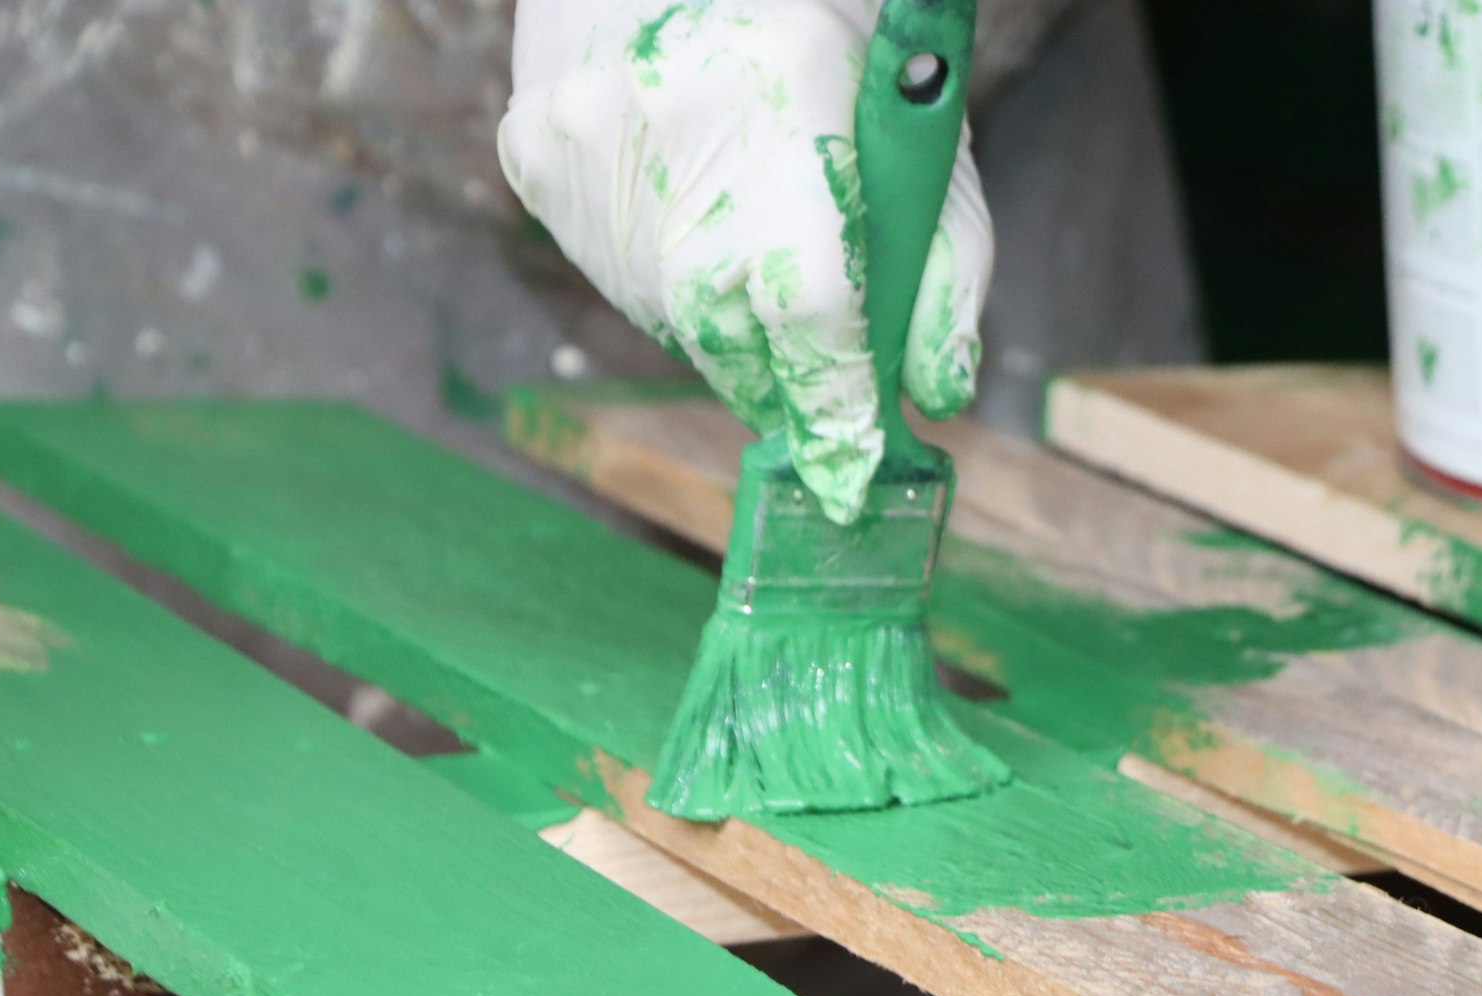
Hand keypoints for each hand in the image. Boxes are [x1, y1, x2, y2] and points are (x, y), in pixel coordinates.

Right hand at [499, 0, 994, 522]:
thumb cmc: (833, 42)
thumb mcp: (922, 133)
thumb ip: (948, 264)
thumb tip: (933, 393)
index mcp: (790, 87)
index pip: (810, 296)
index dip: (834, 397)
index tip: (851, 466)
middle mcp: (669, 114)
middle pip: (724, 326)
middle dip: (781, 379)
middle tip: (818, 385)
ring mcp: (583, 135)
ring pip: (665, 315)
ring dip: (726, 327)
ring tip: (754, 249)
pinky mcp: (532, 153)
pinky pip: (612, 273)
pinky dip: (665, 281)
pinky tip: (692, 210)